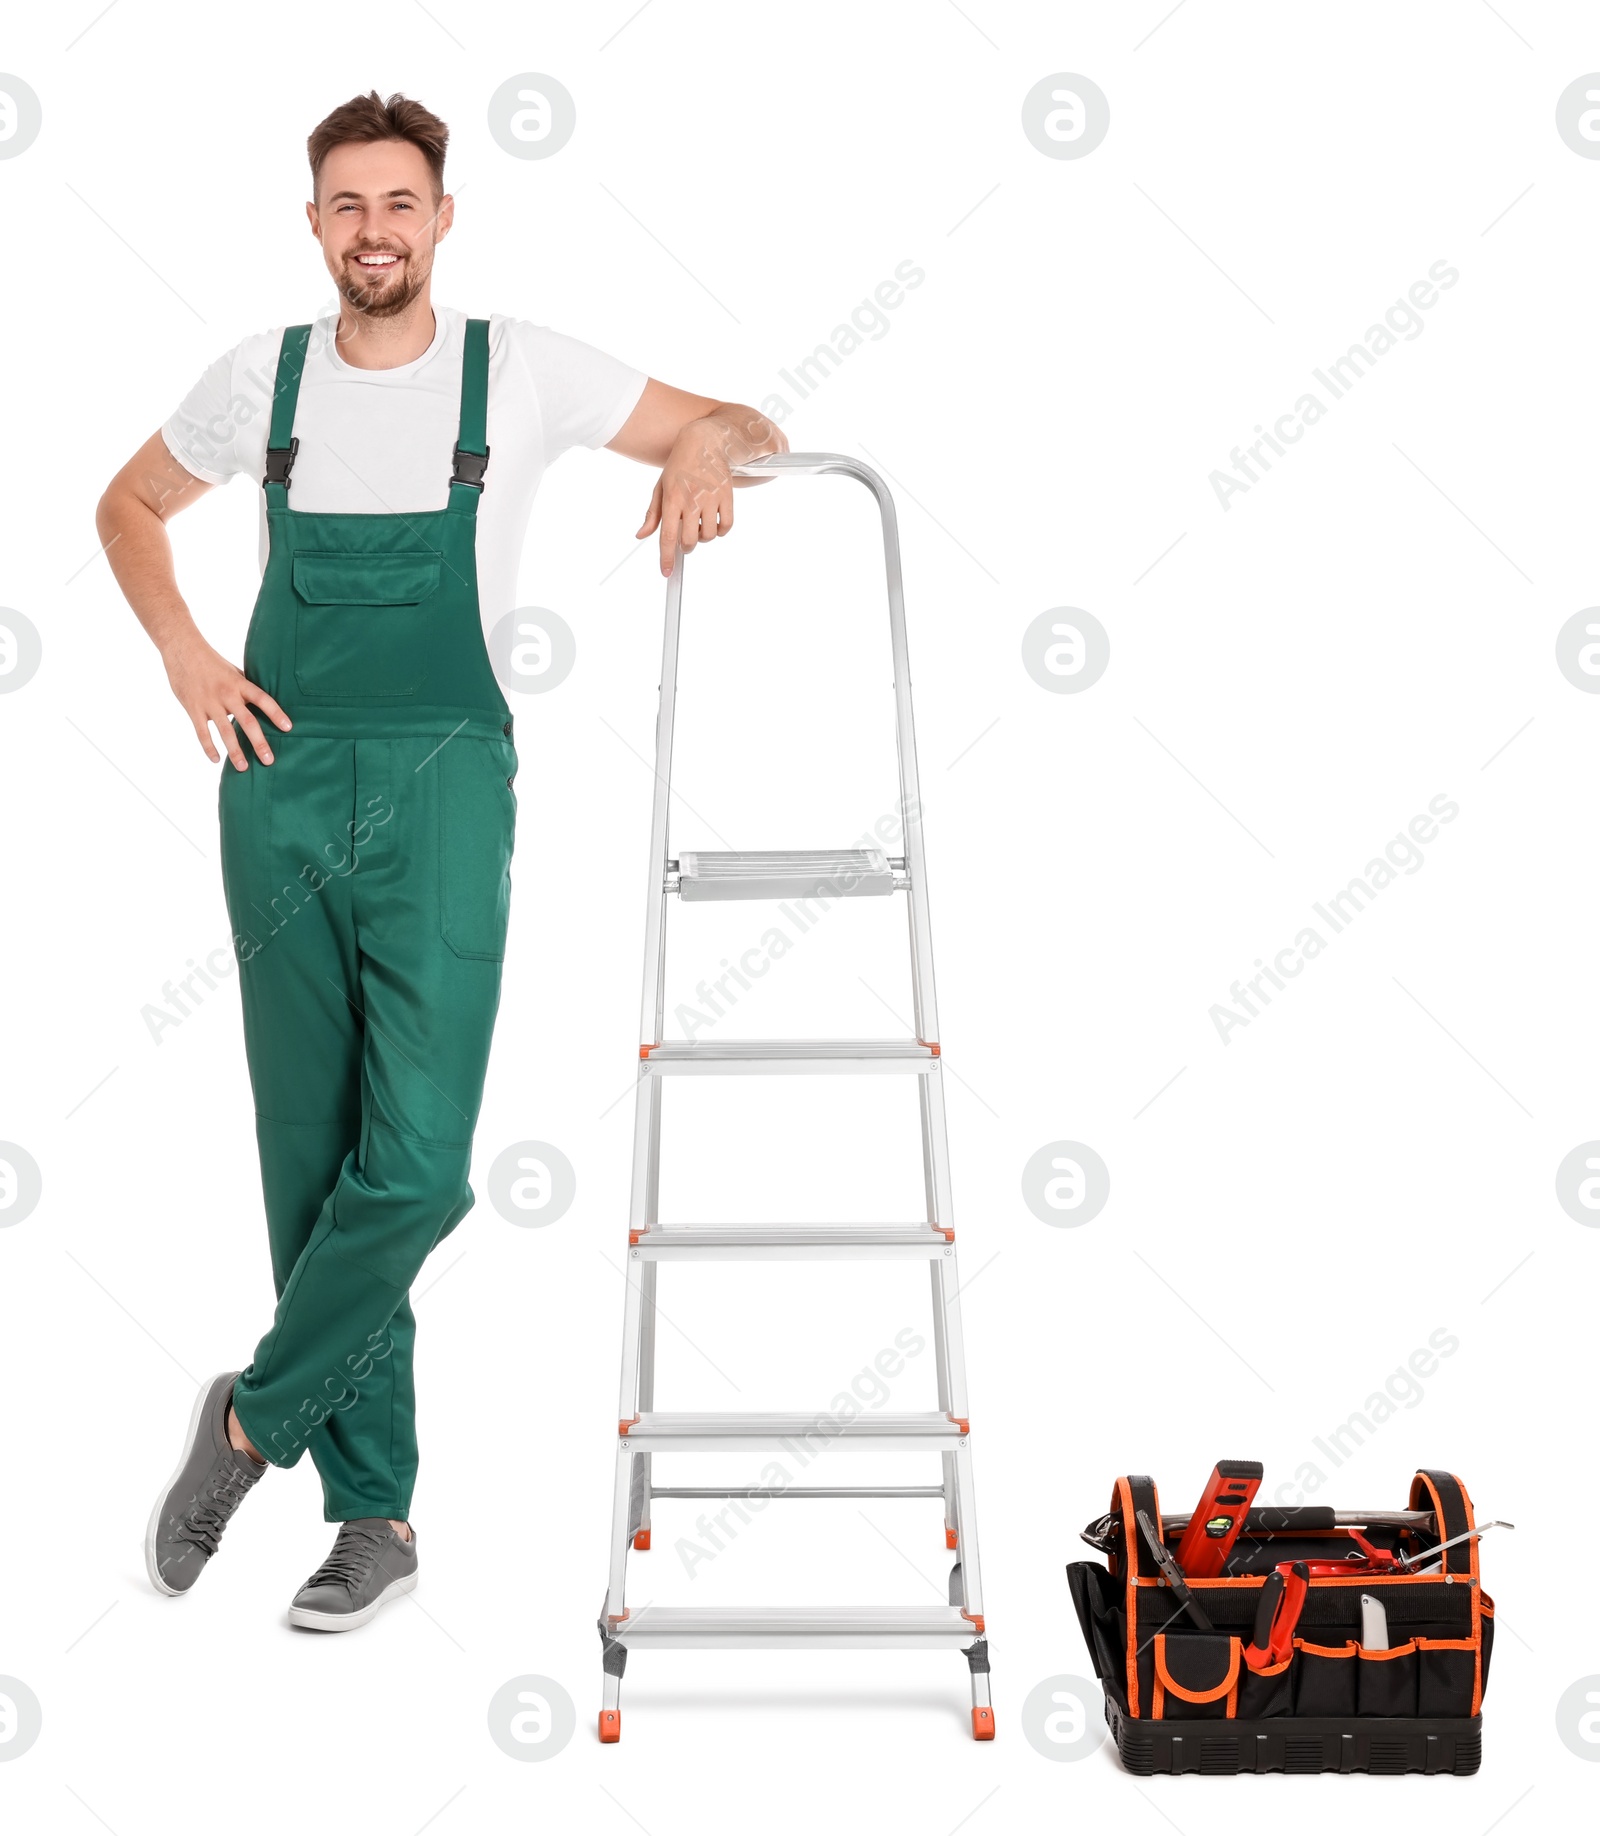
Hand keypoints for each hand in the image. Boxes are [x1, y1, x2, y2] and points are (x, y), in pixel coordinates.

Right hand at [162, 632, 290, 767]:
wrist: (182, 649)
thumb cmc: (212, 662)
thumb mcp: (233, 671)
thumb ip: (246, 688)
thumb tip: (263, 704)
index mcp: (240, 683)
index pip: (263, 699)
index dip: (276, 713)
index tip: (288, 728)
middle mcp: (227, 694)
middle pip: (247, 721)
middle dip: (259, 743)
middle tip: (269, 760)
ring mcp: (209, 703)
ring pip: (225, 731)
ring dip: (235, 751)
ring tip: (243, 768)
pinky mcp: (193, 709)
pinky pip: (202, 732)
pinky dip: (209, 747)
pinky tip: (216, 760)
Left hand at [636, 409, 785, 576]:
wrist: (703, 442)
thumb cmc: (679, 466)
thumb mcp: (660, 488)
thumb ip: (652, 515)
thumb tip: (641, 536)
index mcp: (671, 499)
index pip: (667, 536)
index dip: (666, 558)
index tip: (666, 572)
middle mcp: (691, 500)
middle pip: (690, 541)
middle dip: (687, 546)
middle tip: (685, 538)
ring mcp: (711, 498)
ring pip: (709, 536)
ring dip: (703, 536)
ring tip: (699, 523)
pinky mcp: (727, 496)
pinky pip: (726, 526)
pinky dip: (721, 530)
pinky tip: (714, 522)